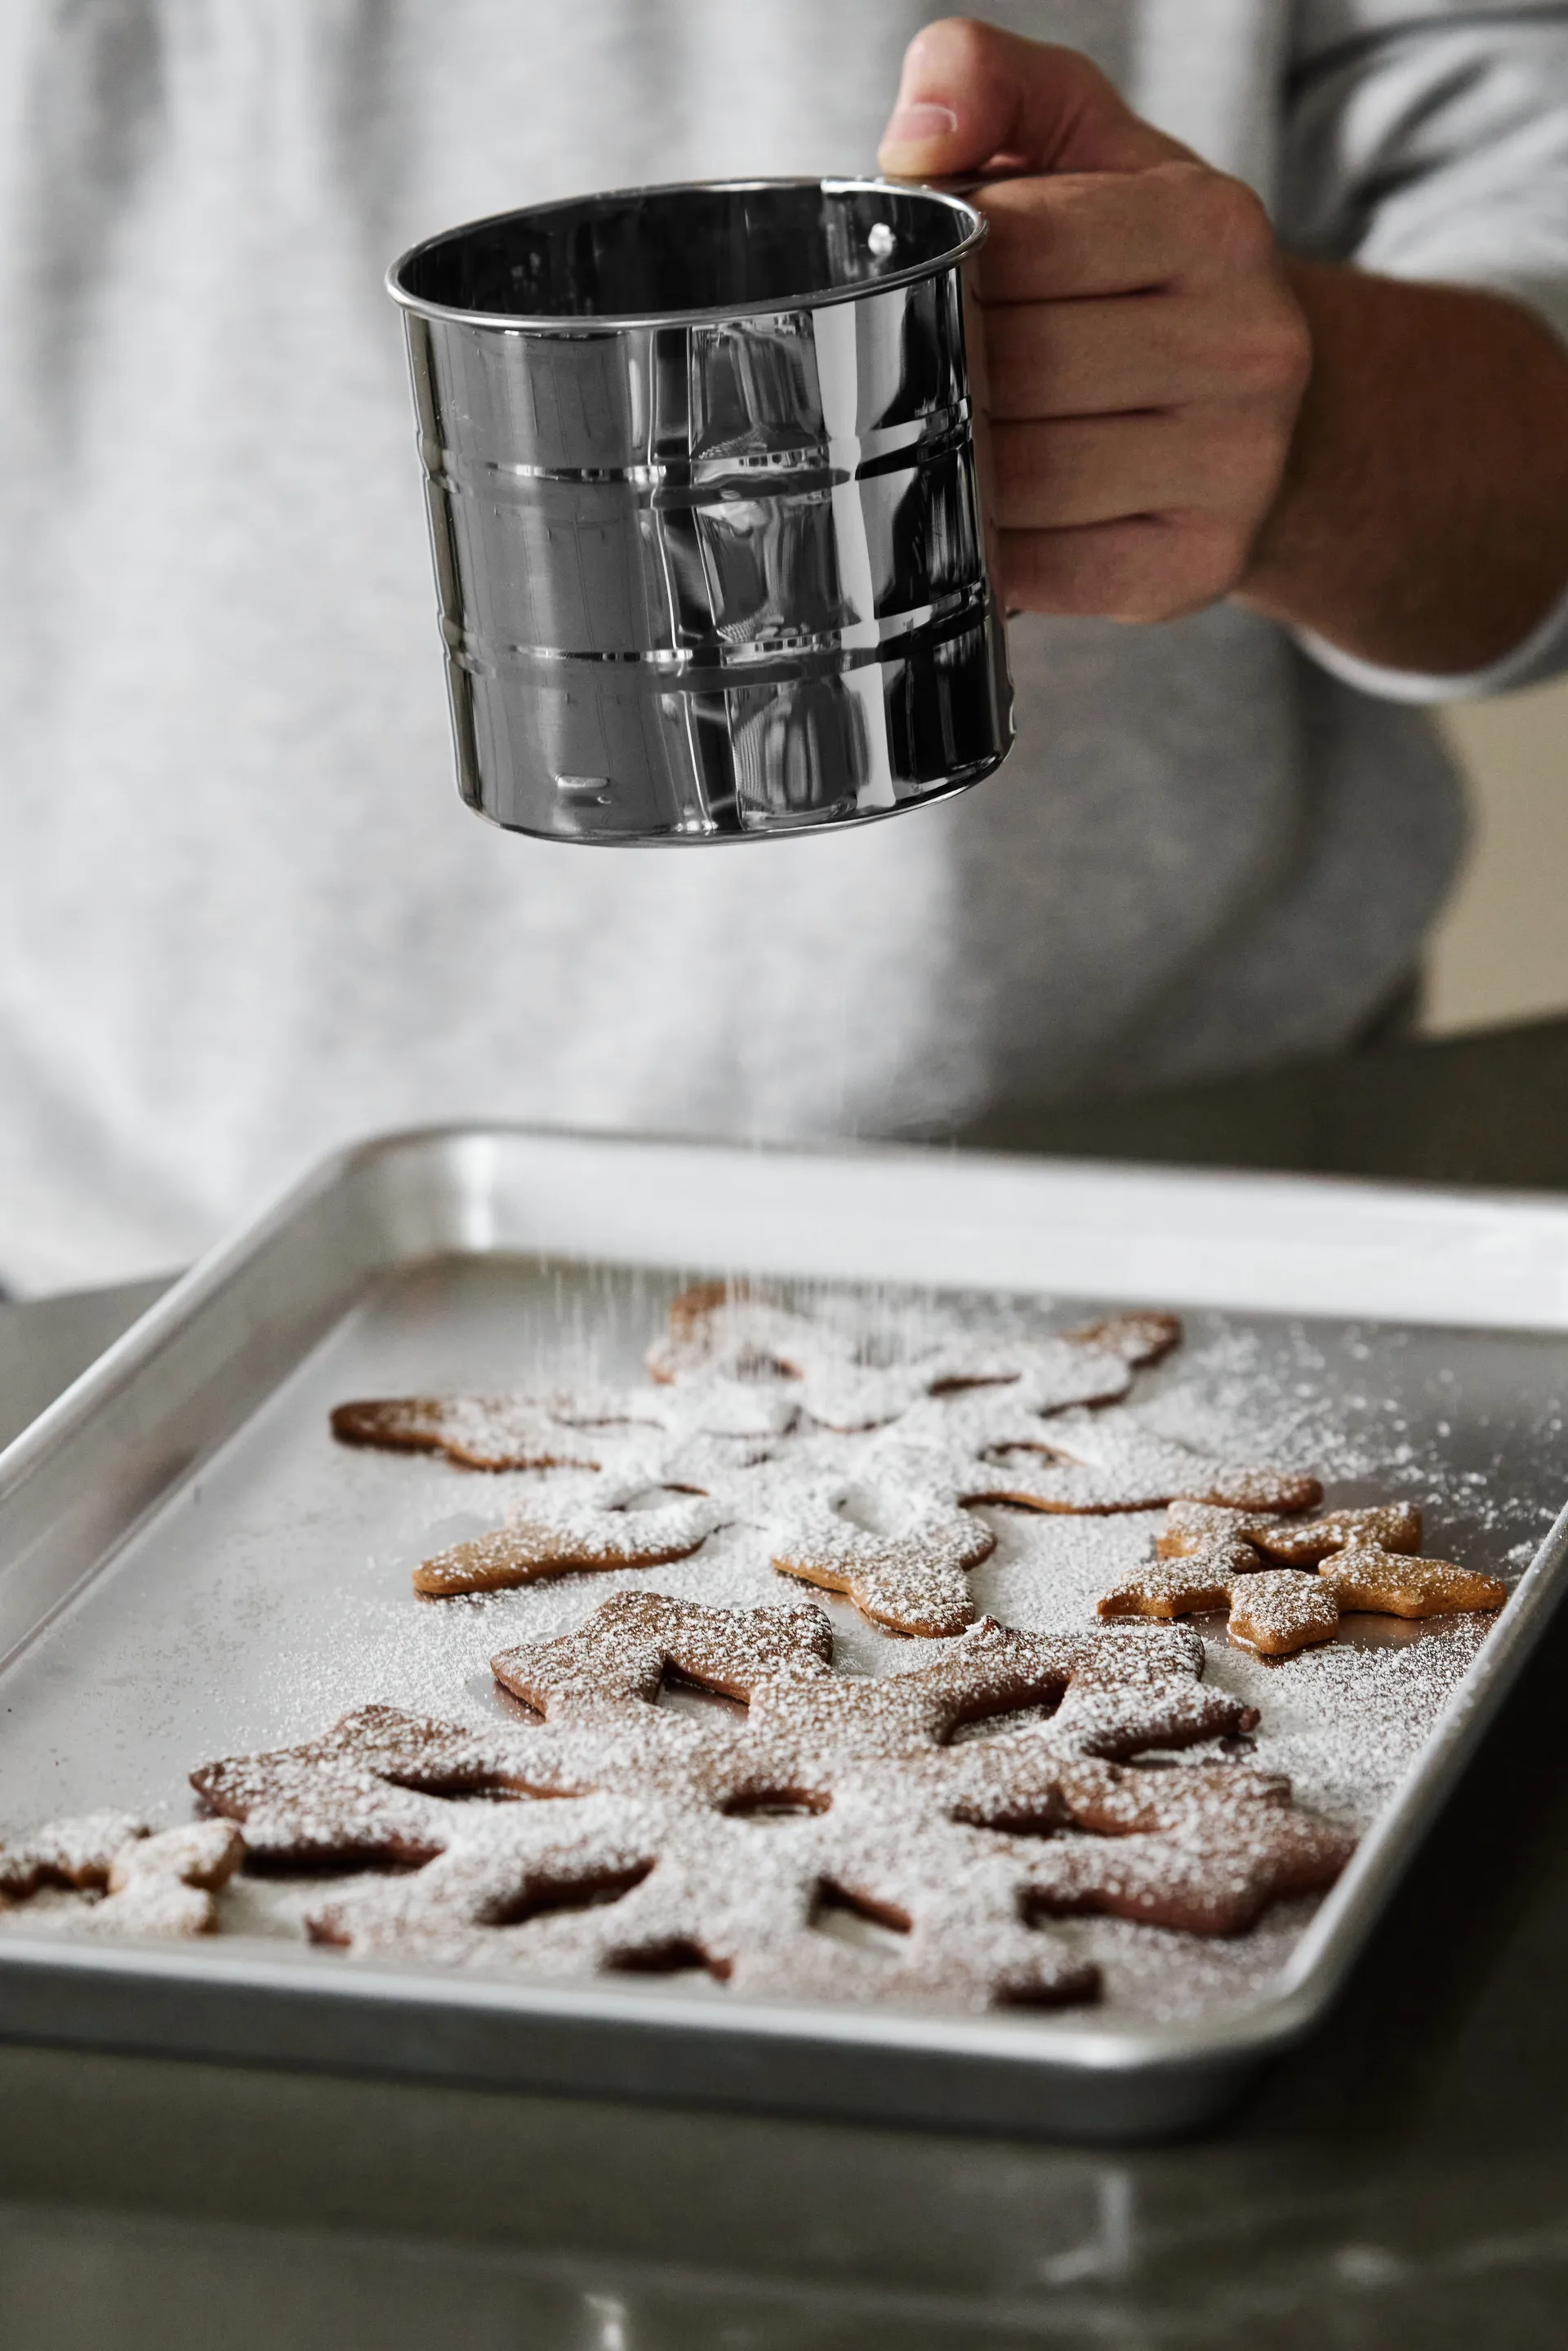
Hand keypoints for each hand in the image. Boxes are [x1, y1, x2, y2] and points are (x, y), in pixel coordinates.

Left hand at [878, 20, 1310, 623]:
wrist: (1249, 402)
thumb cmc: (1130, 269)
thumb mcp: (1079, 144)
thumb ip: (992, 85)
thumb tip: (916, 137)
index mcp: (1211, 227)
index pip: (1017, 249)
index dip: (938, 272)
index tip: (915, 286)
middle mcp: (1247, 346)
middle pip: (1014, 374)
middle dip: (937, 377)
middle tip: (898, 379)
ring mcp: (1235, 466)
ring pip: (1022, 479)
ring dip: (950, 470)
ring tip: (926, 448)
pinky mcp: (1200, 563)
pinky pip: (1048, 569)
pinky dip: (987, 553)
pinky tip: (972, 522)